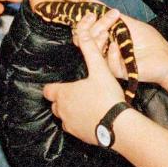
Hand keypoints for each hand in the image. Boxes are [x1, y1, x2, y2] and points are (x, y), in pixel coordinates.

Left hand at [43, 11, 127, 144]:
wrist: (119, 126)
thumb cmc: (107, 97)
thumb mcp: (100, 69)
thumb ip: (90, 50)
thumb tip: (82, 31)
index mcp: (63, 93)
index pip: (48, 90)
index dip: (54, 87)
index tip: (64, 84)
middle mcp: (62, 110)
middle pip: (55, 103)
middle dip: (63, 98)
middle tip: (78, 92)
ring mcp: (69, 124)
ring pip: (64, 116)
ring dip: (71, 111)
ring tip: (87, 104)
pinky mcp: (78, 135)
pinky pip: (74, 128)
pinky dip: (79, 123)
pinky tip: (93, 117)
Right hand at [72, 4, 167, 84]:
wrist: (165, 57)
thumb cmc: (149, 40)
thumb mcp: (128, 23)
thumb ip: (109, 13)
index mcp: (105, 39)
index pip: (86, 32)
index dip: (85, 22)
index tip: (92, 12)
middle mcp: (105, 51)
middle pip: (85, 42)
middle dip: (91, 29)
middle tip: (101, 20)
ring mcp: (111, 62)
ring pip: (94, 54)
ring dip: (97, 41)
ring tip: (106, 32)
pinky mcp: (120, 73)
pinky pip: (109, 65)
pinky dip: (111, 55)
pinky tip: (116, 47)